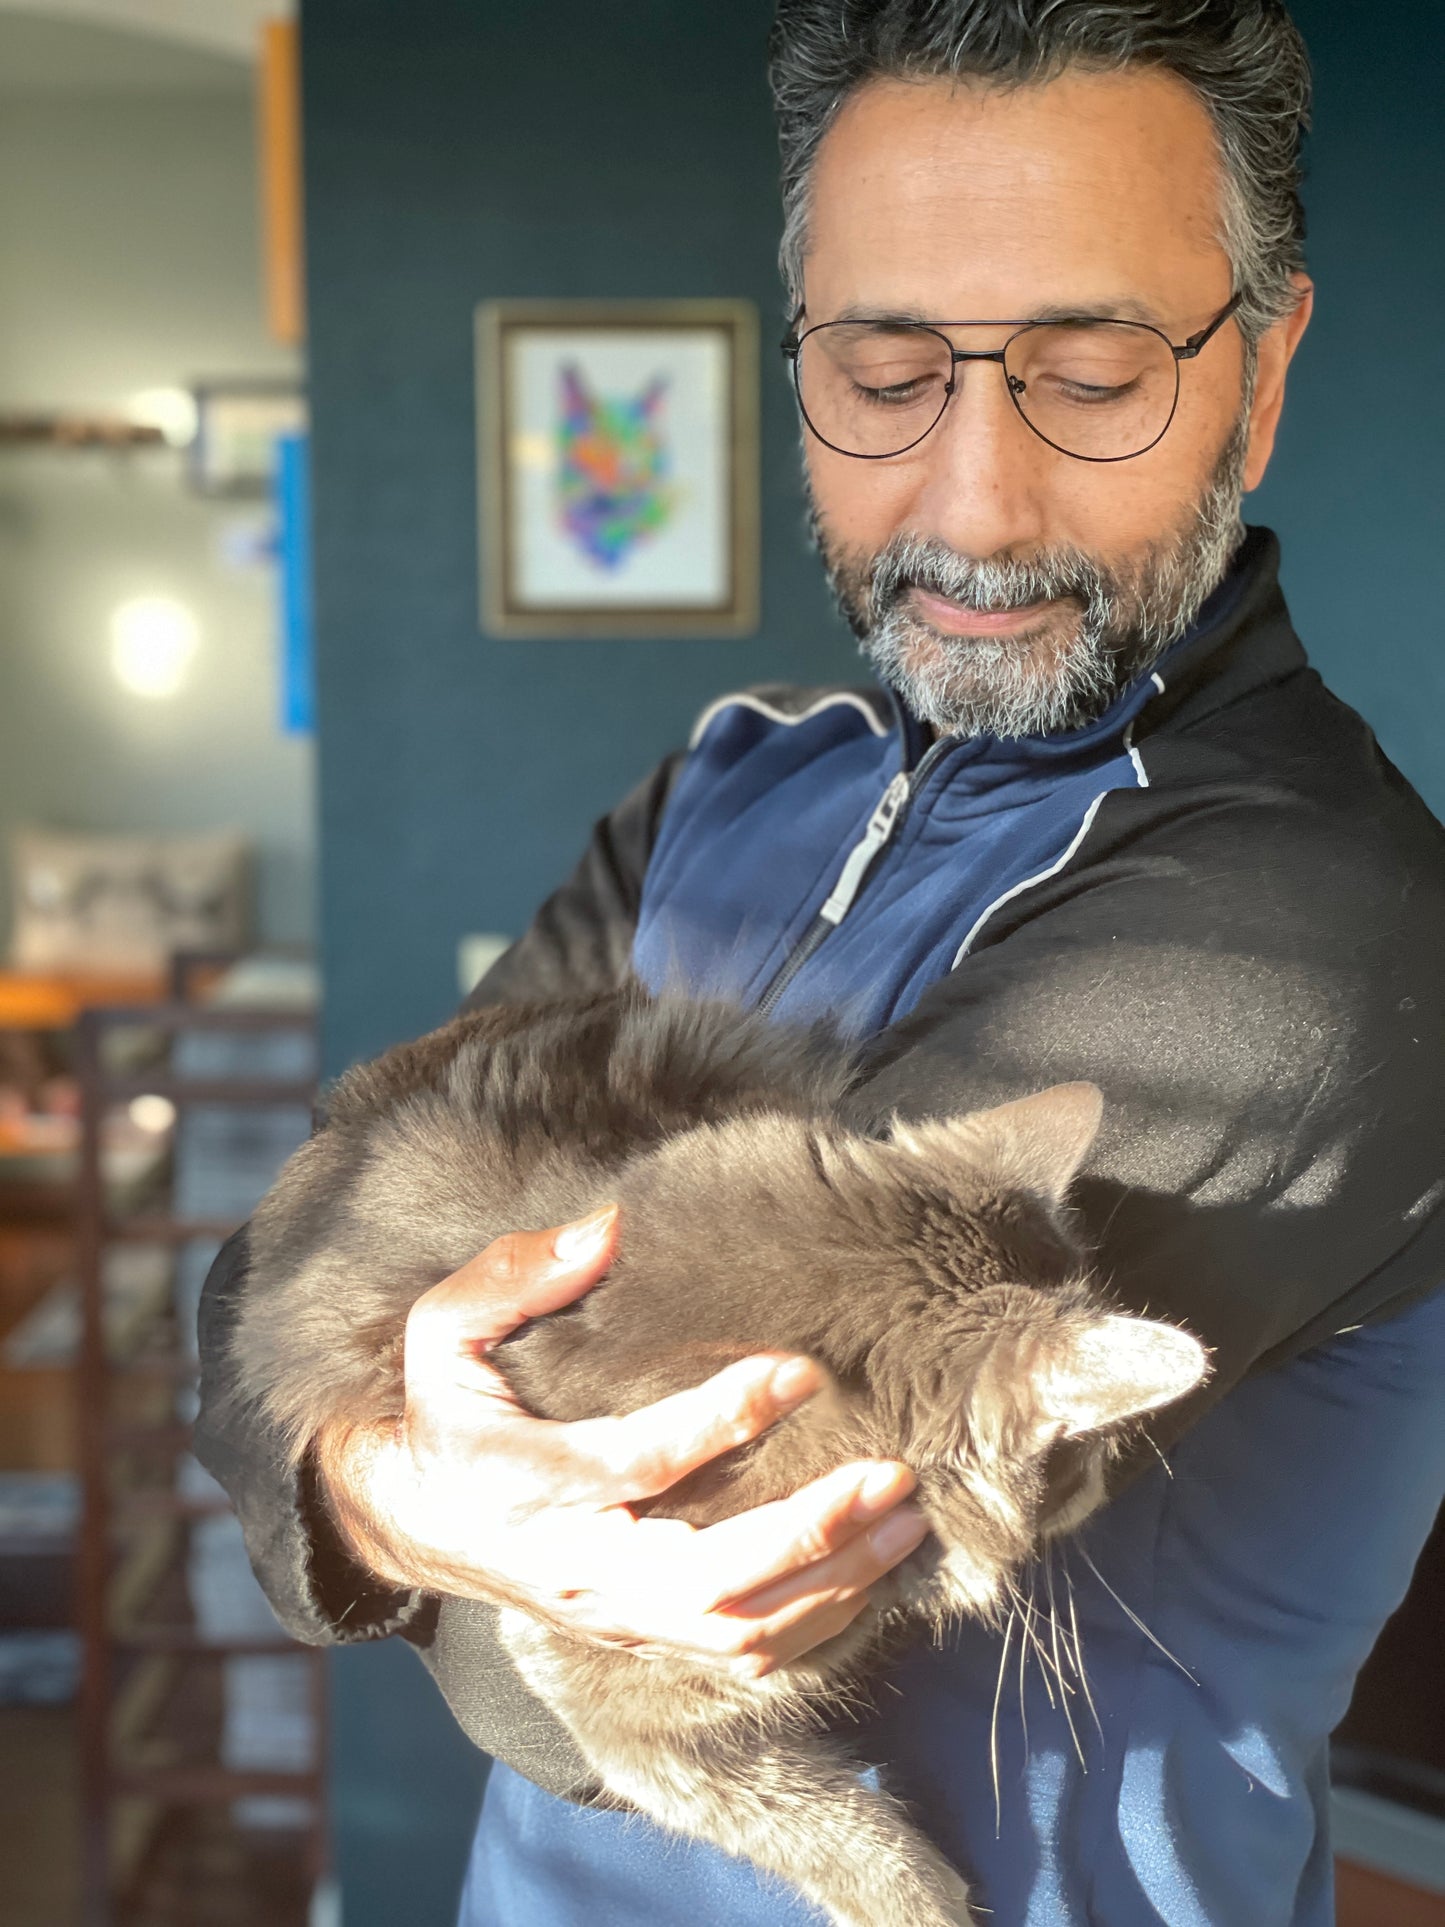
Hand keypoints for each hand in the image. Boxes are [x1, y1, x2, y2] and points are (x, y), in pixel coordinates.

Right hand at [315, 1207, 928, 1677]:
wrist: (410, 1522)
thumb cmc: (442, 1412)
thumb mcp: (444, 1331)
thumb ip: (514, 1275)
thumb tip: (608, 1227)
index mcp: (529, 1483)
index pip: (644, 1459)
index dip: (727, 1418)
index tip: (806, 1370)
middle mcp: (577, 1566)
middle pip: (710, 1577)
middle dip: (811, 1530)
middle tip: (891, 1474)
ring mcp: (612, 1615)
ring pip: (737, 1630)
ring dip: (834, 1584)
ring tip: (907, 1525)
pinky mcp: (638, 1639)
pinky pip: (737, 1657)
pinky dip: (815, 1625)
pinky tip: (870, 1578)